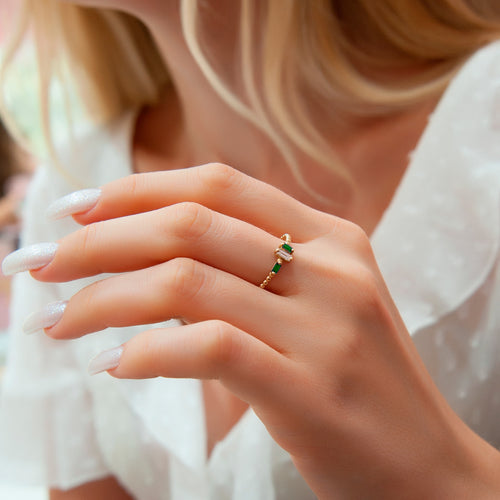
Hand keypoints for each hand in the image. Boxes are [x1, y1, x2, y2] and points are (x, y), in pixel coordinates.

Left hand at [12, 163, 499, 497]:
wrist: (424, 464)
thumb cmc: (358, 379)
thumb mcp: (319, 302)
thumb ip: (256, 268)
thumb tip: (157, 248)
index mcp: (333, 236)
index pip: (219, 185)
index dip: (140, 188)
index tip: (80, 209)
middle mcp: (331, 268)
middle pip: (190, 224)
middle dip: (102, 240)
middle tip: (46, 264)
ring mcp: (325, 326)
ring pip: (186, 282)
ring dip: (105, 298)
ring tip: (62, 321)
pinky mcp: (311, 388)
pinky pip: (207, 347)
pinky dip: (147, 352)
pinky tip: (116, 366)